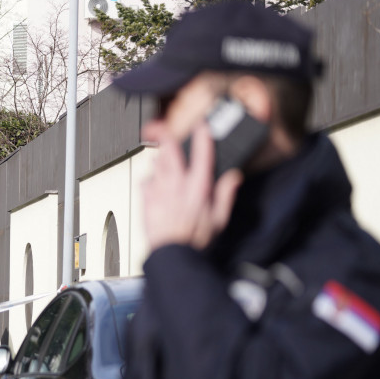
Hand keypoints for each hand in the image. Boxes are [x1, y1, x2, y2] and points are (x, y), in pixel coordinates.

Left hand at [142, 126, 242, 250]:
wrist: (171, 253)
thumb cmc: (194, 239)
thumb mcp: (219, 219)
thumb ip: (226, 195)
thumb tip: (234, 177)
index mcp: (198, 187)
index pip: (201, 154)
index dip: (201, 135)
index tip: (201, 125)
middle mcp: (177, 185)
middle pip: (170, 151)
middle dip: (167, 136)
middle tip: (165, 128)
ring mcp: (160, 190)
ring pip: (156, 163)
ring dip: (160, 158)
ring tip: (164, 158)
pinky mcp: (147, 199)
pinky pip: (145, 180)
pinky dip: (150, 178)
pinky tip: (155, 182)